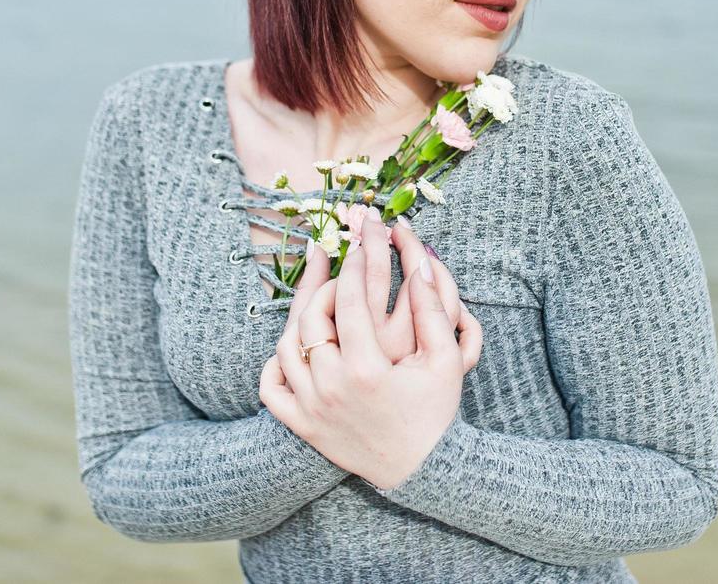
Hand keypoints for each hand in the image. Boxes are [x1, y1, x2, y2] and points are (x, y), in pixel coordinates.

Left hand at [258, 237, 482, 490]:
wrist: (422, 470)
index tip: (360, 246)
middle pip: (311, 319)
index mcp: (367, 369)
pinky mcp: (303, 426)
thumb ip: (432, 309)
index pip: (348, 301)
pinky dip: (276, 364)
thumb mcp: (446, 359)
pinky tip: (297, 348)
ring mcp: (312, 409)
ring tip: (324, 309)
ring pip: (286, 348)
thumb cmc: (436, 412)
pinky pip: (271, 388)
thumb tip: (421, 263)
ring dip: (302, 322)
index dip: (354, 266)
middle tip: (343, 277)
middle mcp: (331, 388)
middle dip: (326, 287)